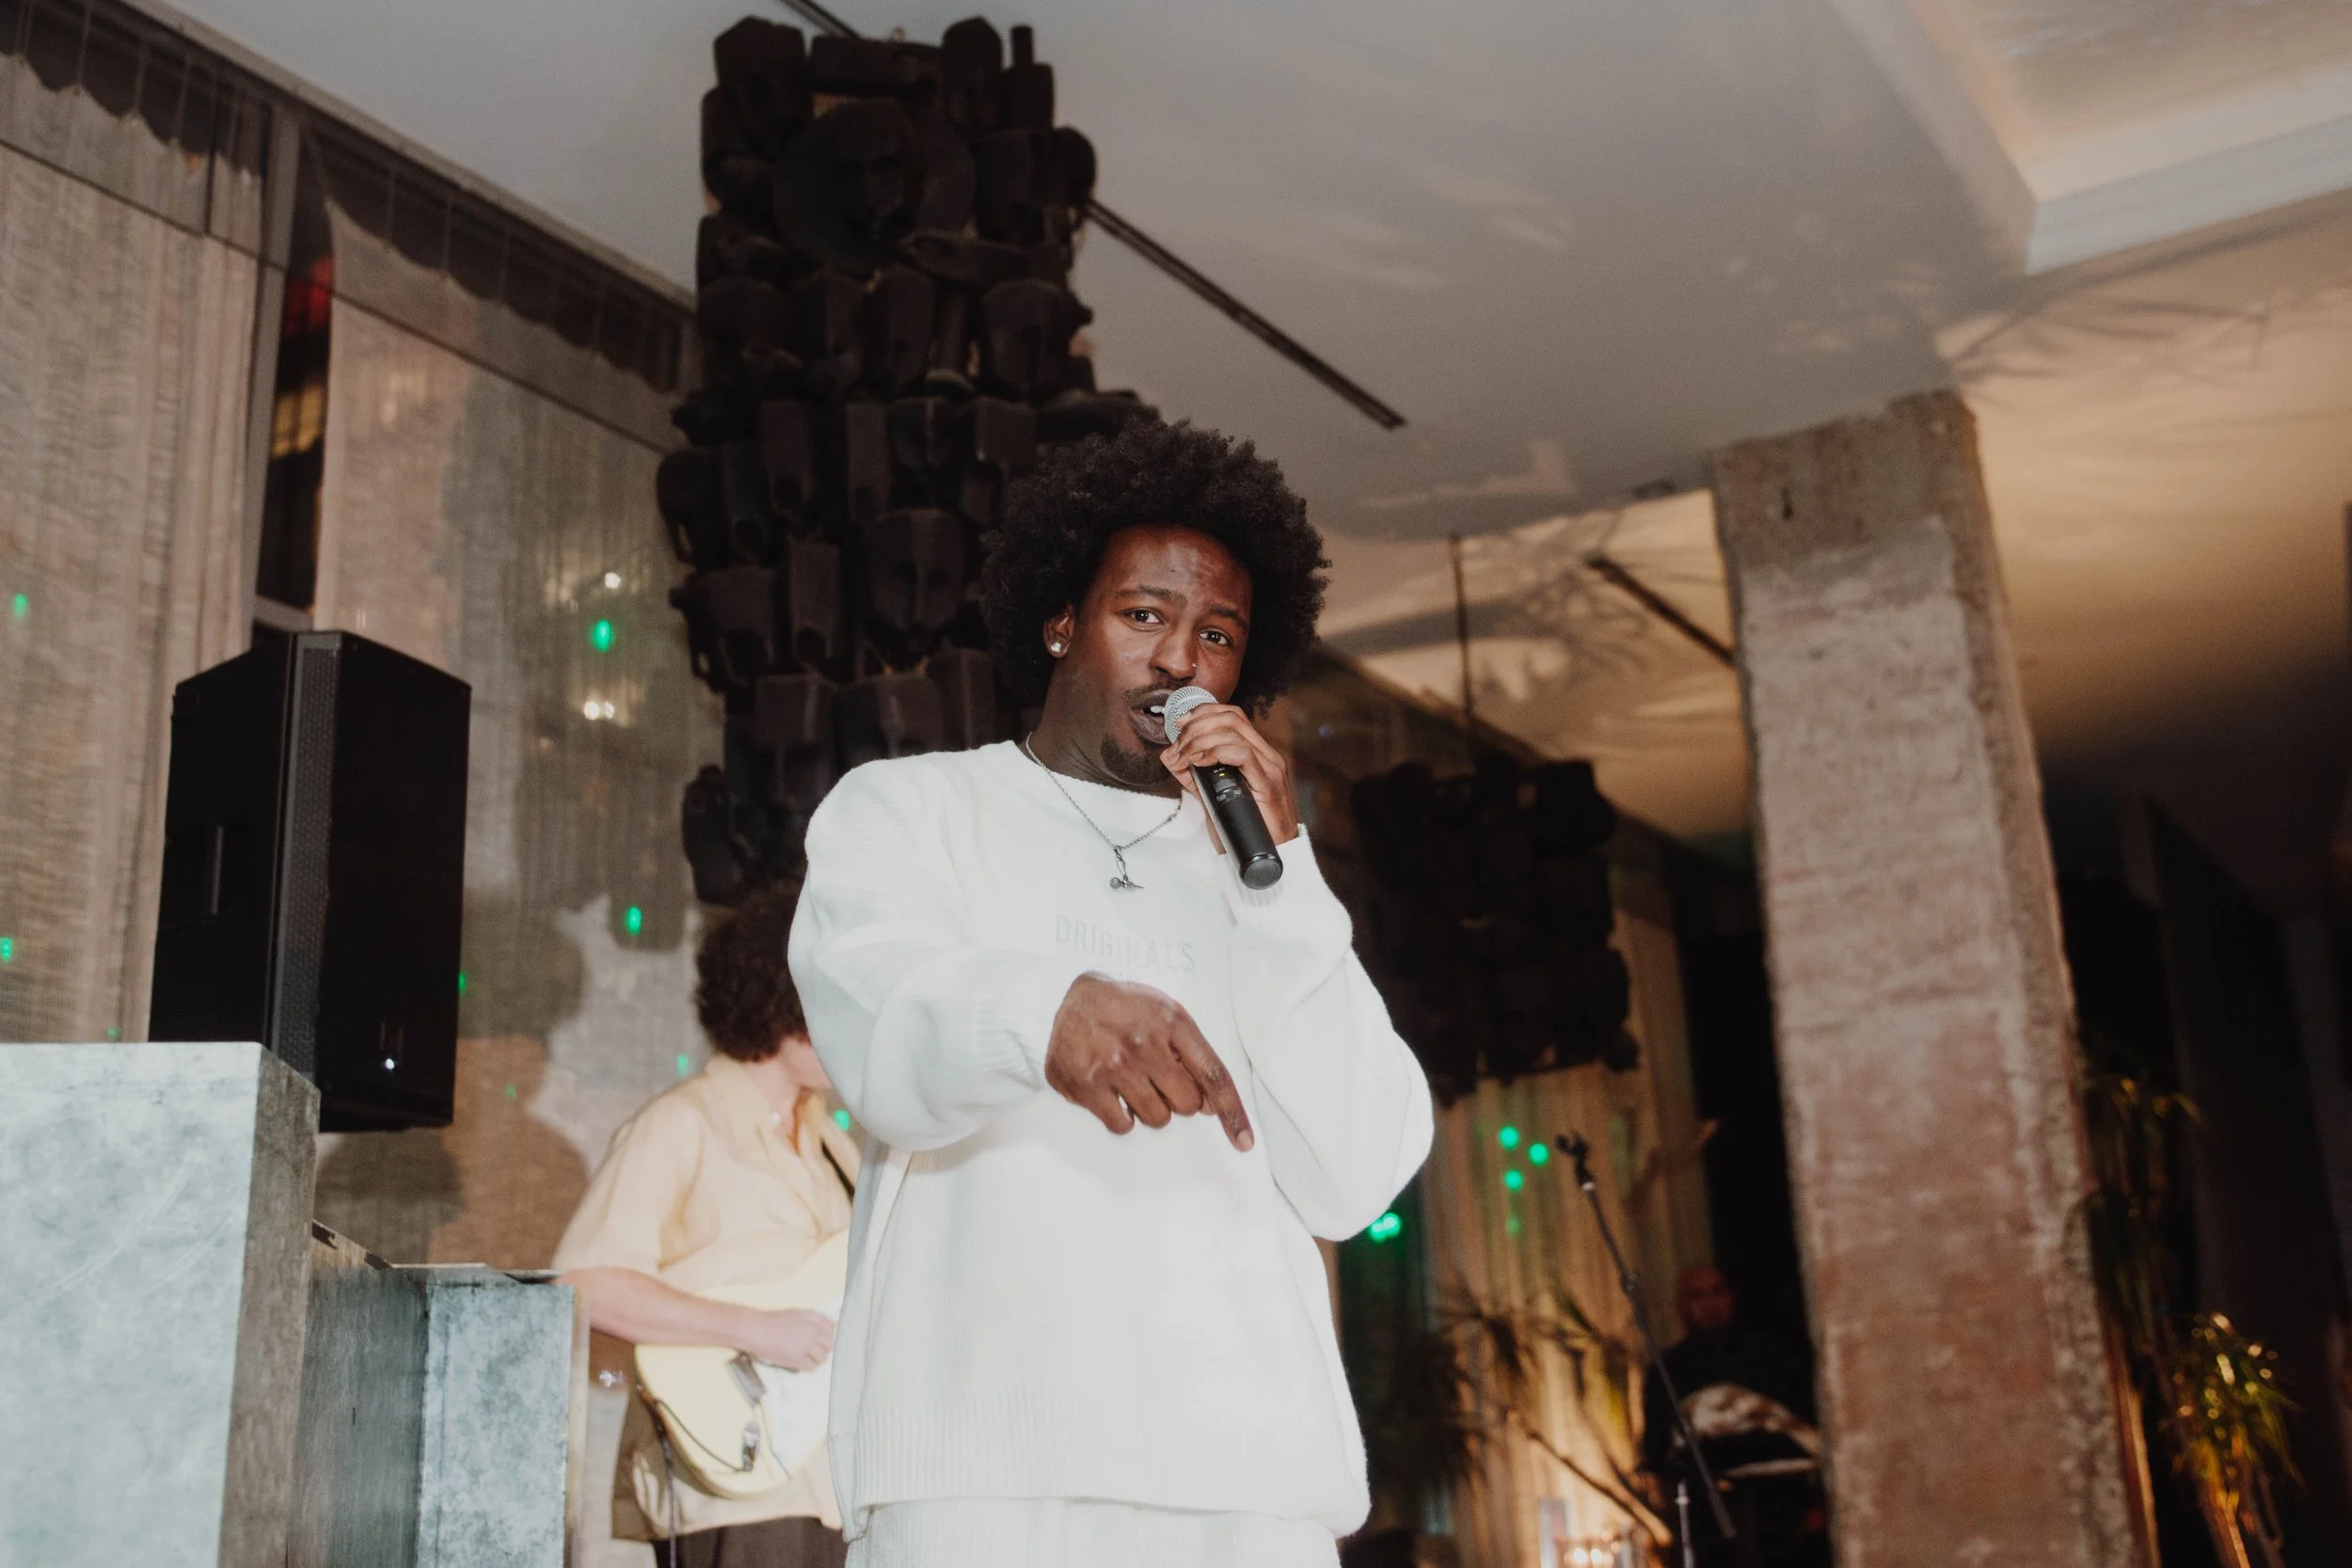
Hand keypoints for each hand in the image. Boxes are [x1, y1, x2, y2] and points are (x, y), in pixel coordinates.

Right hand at [739, 1307, 834, 1370]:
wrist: (757, 1330)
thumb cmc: (772, 1320)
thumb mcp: (796, 1314)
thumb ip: (811, 1320)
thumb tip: (822, 1330)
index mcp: (813, 1317)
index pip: (832, 1327)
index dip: (828, 1334)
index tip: (823, 1339)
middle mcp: (813, 1330)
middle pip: (830, 1343)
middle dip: (824, 1347)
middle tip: (815, 1350)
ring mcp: (807, 1345)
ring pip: (823, 1356)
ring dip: (818, 1358)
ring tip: (809, 1358)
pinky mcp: (798, 1359)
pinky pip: (812, 1366)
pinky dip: (809, 1366)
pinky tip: (802, 1363)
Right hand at [1045, 974, 1253, 1149]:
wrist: (1076, 998)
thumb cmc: (1129, 1009)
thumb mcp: (1169, 1016)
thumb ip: (1194, 1057)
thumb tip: (1211, 1108)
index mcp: (1173, 1022)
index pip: (1213, 1075)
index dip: (1233, 1113)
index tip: (1244, 1142)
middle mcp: (1144, 1043)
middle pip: (1187, 1104)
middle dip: (1179, 1098)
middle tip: (1159, 1078)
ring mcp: (1113, 1065)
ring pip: (1157, 1118)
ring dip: (1151, 1107)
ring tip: (1133, 1080)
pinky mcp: (1086, 1084)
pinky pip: (1123, 1125)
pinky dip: (1123, 1117)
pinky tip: (1114, 1093)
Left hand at [1159, 702, 1298, 846]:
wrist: (1268, 857)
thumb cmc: (1245, 829)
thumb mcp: (1213, 796)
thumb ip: (1194, 775)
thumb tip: (1170, 756)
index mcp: (1258, 754)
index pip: (1233, 717)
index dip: (1204, 712)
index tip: (1180, 723)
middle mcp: (1267, 756)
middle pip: (1231, 718)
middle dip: (1197, 725)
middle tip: (1178, 744)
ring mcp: (1270, 768)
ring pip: (1234, 732)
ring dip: (1200, 740)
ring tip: (1184, 756)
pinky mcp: (1267, 784)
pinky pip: (1242, 754)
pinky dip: (1216, 752)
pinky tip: (1200, 761)